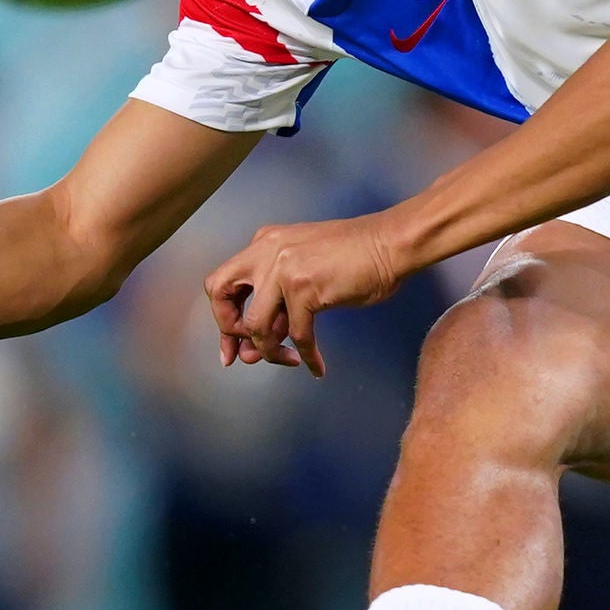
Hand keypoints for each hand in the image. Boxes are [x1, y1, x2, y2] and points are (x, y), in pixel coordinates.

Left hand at [202, 211, 413, 375]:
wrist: (391, 243)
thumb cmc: (358, 256)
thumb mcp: (305, 264)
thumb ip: (280, 295)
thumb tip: (265, 337)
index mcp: (263, 243)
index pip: (223, 281)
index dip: (224, 316)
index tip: (234, 344)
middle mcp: (266, 252)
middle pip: (219, 293)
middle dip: (229, 330)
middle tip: (246, 355)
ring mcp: (283, 269)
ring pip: (255, 324)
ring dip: (270, 351)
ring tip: (290, 360)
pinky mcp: (305, 288)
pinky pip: (297, 334)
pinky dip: (307, 355)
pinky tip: (316, 366)